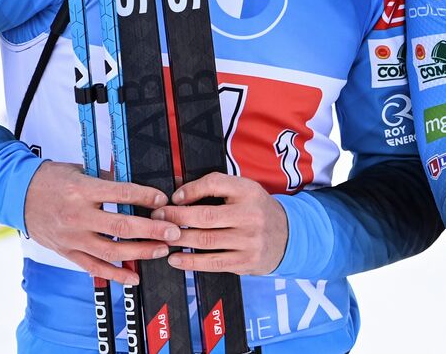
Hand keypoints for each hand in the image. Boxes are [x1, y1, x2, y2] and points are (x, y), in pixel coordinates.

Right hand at [23, 161, 180, 285]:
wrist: (17, 195)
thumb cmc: (51, 179)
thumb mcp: (80, 170)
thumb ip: (106, 181)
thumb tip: (136, 189)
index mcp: (82, 190)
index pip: (120, 193)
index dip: (145, 197)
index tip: (163, 201)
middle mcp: (77, 216)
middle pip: (120, 226)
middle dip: (151, 230)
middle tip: (173, 232)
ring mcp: (72, 237)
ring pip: (111, 250)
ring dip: (140, 252)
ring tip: (161, 250)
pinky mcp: (67, 252)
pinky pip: (94, 267)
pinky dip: (116, 274)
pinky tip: (134, 276)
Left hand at [150, 173, 289, 275]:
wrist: (288, 236)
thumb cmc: (256, 210)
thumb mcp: (243, 191)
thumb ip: (213, 187)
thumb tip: (177, 185)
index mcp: (249, 191)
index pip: (215, 184)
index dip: (191, 189)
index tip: (174, 197)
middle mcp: (250, 215)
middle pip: (205, 216)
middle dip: (175, 217)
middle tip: (156, 217)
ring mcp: (249, 241)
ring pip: (205, 240)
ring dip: (178, 240)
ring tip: (161, 237)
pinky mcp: (245, 262)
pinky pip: (212, 262)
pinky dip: (190, 262)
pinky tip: (175, 259)